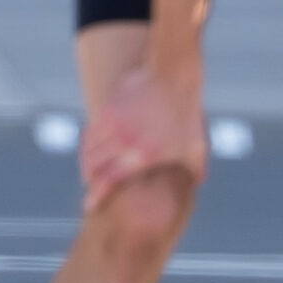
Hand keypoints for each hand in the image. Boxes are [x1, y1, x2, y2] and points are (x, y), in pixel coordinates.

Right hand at [81, 64, 207, 213]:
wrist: (172, 76)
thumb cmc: (186, 115)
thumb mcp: (196, 147)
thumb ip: (194, 171)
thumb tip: (195, 188)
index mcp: (144, 154)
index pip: (109, 179)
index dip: (96, 195)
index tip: (89, 206)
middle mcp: (124, 140)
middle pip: (92, 166)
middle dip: (89, 180)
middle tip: (91, 187)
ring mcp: (113, 123)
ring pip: (88, 150)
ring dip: (87, 163)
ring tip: (91, 171)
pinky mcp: (107, 110)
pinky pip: (90, 133)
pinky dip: (88, 145)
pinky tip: (93, 150)